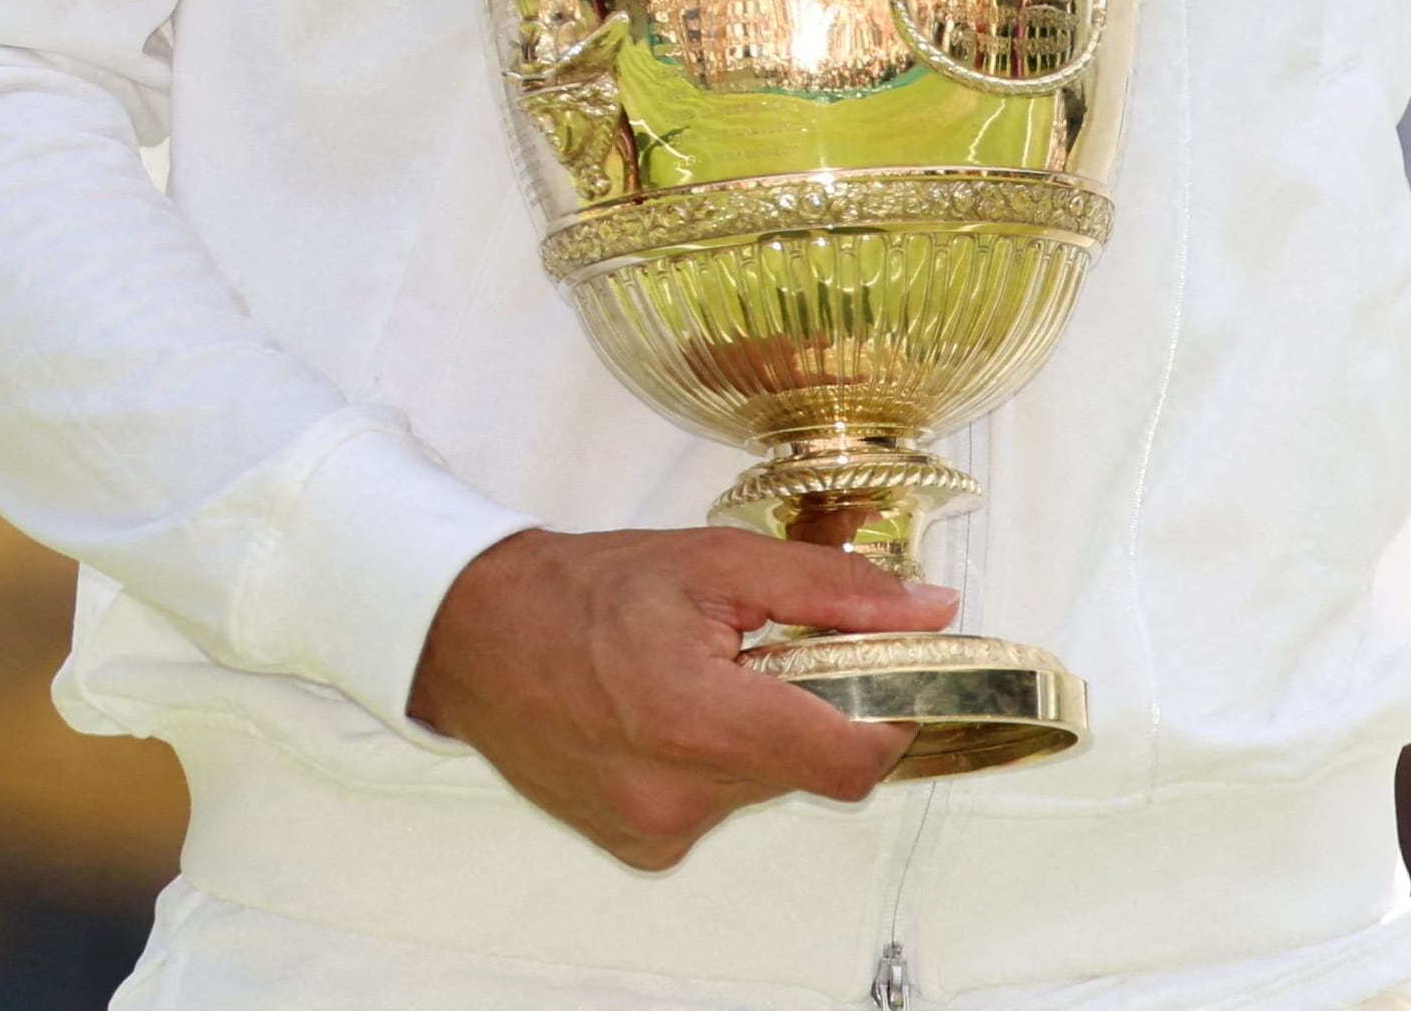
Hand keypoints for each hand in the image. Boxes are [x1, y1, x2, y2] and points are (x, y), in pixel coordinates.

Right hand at [407, 523, 951, 865]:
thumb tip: (930, 610)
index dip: (887, 717)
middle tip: (766, 651)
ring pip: (764, 785)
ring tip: (702, 675)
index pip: (851, 763)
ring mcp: (656, 831)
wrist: (480, 638)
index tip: (886, 675)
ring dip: (758, 734)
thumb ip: (836, 592)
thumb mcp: (722, 563)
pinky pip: (717, 807)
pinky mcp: (639, 846)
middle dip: (809, 709)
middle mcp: (680, 796)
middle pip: (809, 768)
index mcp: (703, 723)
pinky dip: (715, 763)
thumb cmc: (589, 592)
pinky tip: (669, 715)